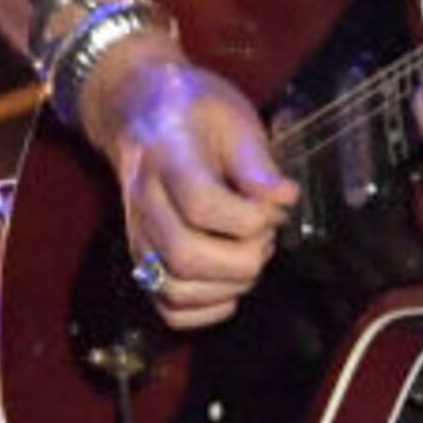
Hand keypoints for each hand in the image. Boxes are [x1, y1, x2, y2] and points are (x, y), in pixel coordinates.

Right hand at [96, 48, 298, 330]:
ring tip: (251, 253)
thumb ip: (258, 162)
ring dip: (230, 284)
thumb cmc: (195, 112)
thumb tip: (284, 200)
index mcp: (168, 159)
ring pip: (176, 289)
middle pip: (186, 257)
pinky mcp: (143, 262)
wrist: (140, 115)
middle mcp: (144, 206)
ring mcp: (138, 239)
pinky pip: (169, 309)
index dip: (249, 217)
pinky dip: (208, 309)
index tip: (275, 204)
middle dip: (244, 257)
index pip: (201, 205)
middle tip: (266, 234)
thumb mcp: (233, 117)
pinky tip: (231, 282)